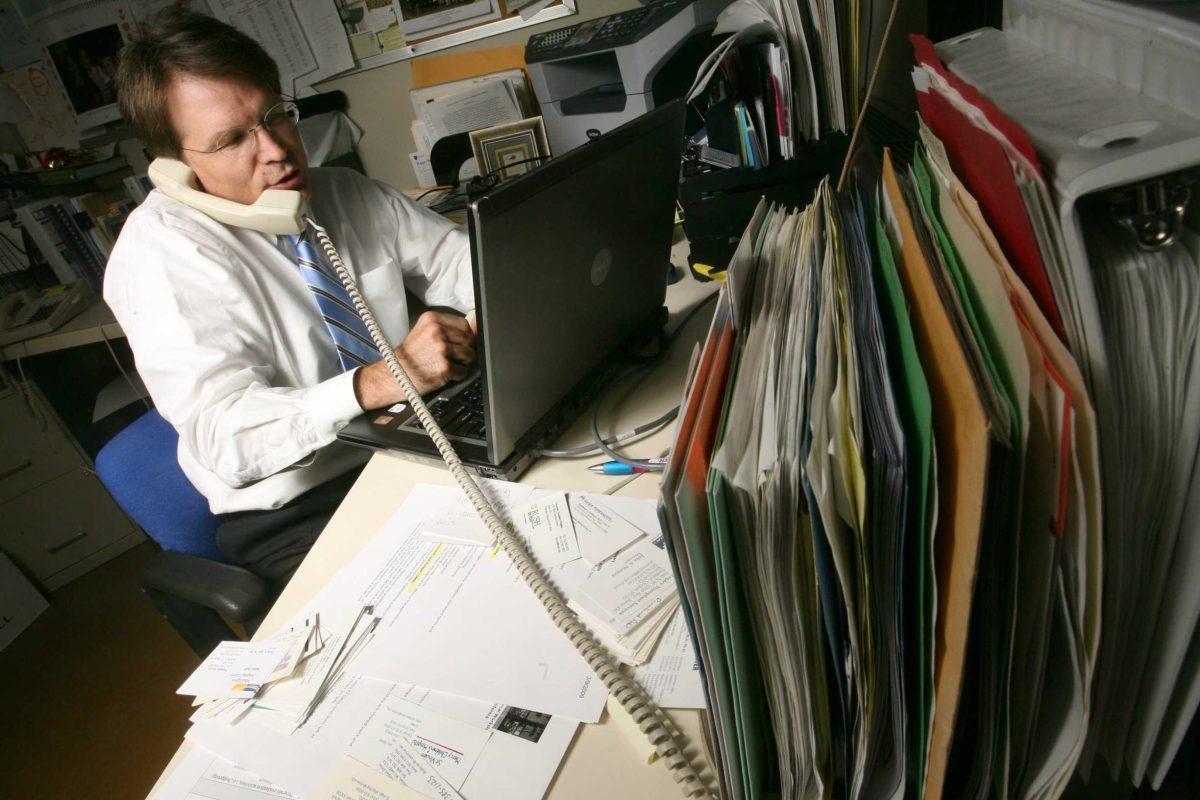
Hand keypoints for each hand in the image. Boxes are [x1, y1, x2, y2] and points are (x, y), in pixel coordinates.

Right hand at [354, 311, 474, 409]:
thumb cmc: (410, 355)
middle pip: (469, 339)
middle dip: (465, 349)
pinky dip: (457, 375)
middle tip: (452, 356)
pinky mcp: (444, 366)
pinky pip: (463, 371)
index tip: (458, 343)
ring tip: (448, 364)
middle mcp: (437, 331)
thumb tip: (476, 323)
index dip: (464, 335)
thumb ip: (447, 327)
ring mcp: (441, 349)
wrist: (395, 375)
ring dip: (462, 362)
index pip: (464, 324)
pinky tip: (444, 373)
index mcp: (432, 319)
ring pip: (470, 354)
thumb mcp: (424, 332)